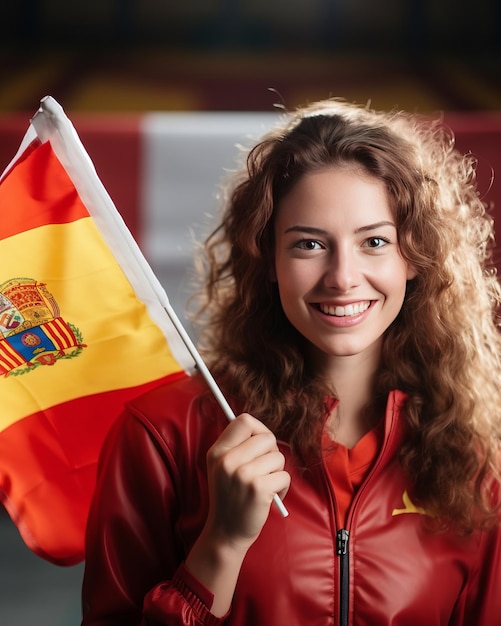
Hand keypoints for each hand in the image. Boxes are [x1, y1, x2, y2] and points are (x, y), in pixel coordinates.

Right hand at [204, 412, 289, 551]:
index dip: (258, 429)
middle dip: (272, 453)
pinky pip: (285, 476)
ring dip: (277, 472)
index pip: (243, 420)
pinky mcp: (258, 488)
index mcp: (217, 451)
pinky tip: (271, 497)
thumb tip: (260, 428)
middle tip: (265, 470)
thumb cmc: (230, 497)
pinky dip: (283, 488)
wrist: (225, 534)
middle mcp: (227, 460)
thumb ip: (236, 446)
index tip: (260, 445)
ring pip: (278, 457)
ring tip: (265, 486)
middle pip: (266, 437)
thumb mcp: (221, 467)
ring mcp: (242, 474)